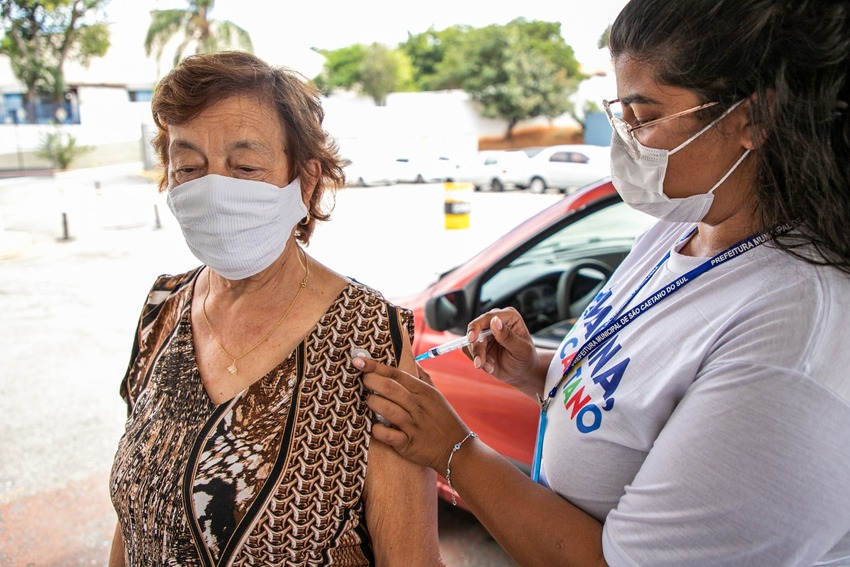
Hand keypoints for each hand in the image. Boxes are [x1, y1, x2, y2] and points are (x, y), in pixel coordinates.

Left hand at [353, 356, 468, 472]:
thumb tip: (412, 360)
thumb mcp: (437, 395)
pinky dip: (377, 430)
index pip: (396, 374)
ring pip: (388, 409)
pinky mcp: (408, 444)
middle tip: (362, 379)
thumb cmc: (444, 420)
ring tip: (368, 401)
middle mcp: (418, 406)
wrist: (457, 449)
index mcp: (424, 392)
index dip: (376, 366)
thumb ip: (423, 378)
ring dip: (373, 402)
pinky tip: (374, 427)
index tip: (360, 361)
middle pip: (390, 388)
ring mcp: (413, 425)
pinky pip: (388, 435)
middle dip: (371, 381)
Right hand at [466, 308, 545, 394]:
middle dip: (477, 348)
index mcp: (509, 317)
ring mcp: (486, 334)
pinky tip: (489, 366)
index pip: (488, 317)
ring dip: (478, 357)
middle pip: (476, 330)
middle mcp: (495, 322)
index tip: (472, 339)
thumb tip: (495, 321)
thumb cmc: (526, 358)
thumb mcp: (521, 350)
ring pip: (471, 342)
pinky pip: (470, 350)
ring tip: (490, 366)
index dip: (477, 326)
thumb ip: (508, 336)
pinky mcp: (479, 344)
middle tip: (480, 363)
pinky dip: (478, 360)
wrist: (522, 372)